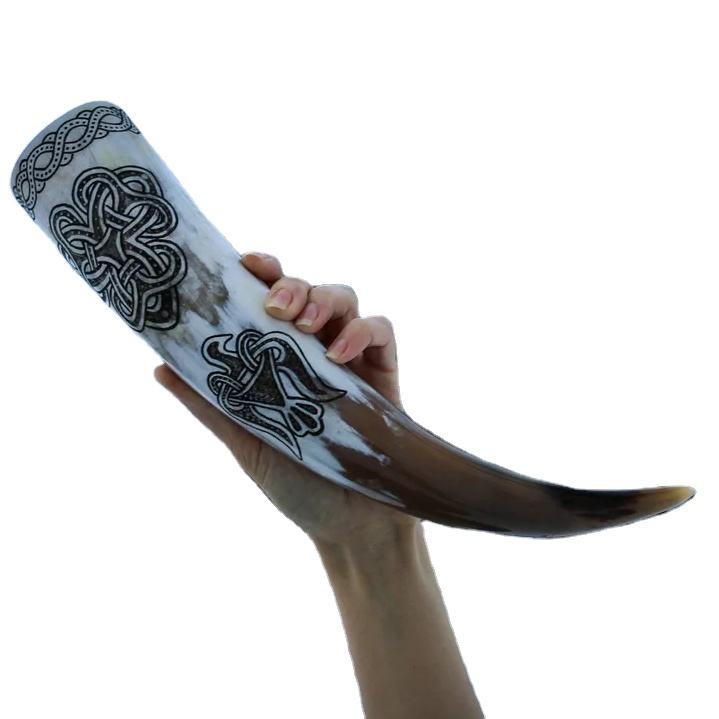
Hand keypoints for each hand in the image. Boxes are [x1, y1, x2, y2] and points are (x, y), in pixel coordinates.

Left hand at [155, 252, 416, 548]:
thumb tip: (159, 367)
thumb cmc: (297, 484)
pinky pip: (381, 329)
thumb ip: (211, 404)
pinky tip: (340, 355)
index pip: (271, 301)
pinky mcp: (385, 373)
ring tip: (305, 327)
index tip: (242, 265)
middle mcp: (316, 351)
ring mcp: (353, 359)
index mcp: (281, 360)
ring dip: (324, 300)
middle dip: (291, 285)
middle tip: (273, 307)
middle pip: (308, 290)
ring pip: (345, 298)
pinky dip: (362, 331)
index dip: (260, 274)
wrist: (350, 527)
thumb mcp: (247, 442)